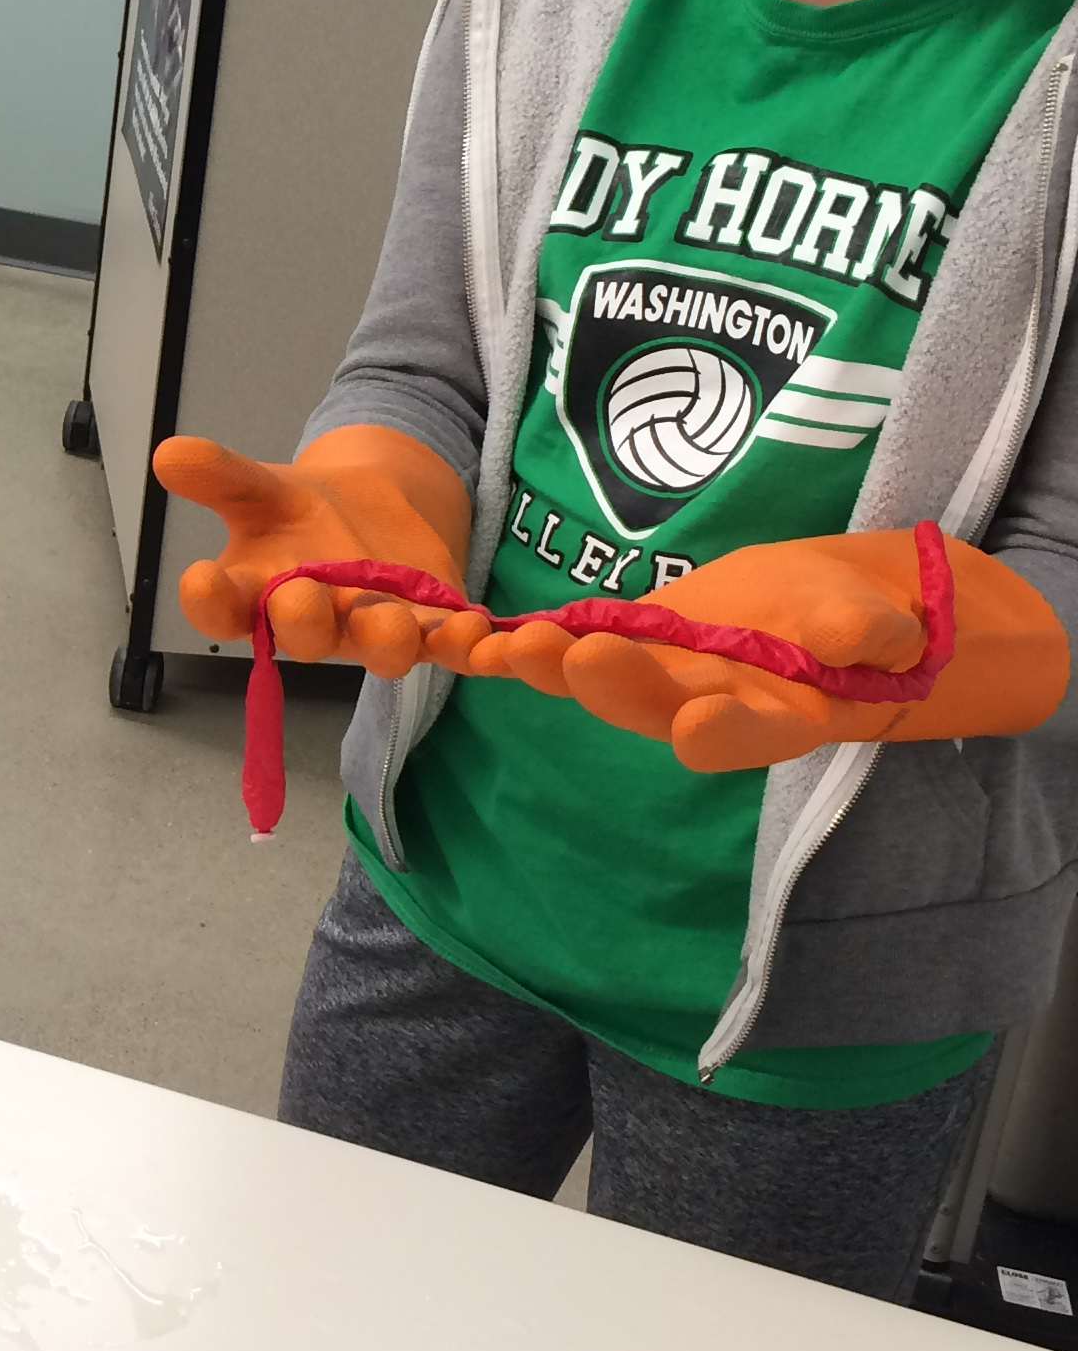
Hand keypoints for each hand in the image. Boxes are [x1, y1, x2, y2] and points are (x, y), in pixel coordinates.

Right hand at [153, 426, 479, 676]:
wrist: (375, 518)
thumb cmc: (303, 517)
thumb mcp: (262, 488)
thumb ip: (221, 476)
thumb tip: (168, 453)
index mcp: (259, 592)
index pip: (222, 610)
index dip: (209, 603)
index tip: (199, 579)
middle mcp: (315, 622)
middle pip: (303, 634)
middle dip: (303, 621)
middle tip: (300, 600)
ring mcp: (375, 631)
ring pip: (380, 648)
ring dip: (387, 639)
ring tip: (392, 623)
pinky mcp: (435, 630)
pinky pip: (453, 647)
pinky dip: (466, 643)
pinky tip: (477, 628)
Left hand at [463, 530, 1066, 770]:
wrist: (822, 614)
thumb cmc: (862, 624)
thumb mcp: (880, 623)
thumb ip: (869, 636)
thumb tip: (870, 642)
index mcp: (774, 718)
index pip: (747, 735)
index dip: (724, 734)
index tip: (697, 725)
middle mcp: (701, 709)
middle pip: (650, 708)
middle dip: (612, 685)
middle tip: (580, 656)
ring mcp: (652, 678)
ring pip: (594, 679)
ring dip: (550, 665)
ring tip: (513, 642)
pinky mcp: (618, 645)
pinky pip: (560, 647)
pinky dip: (517, 646)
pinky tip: (470, 637)